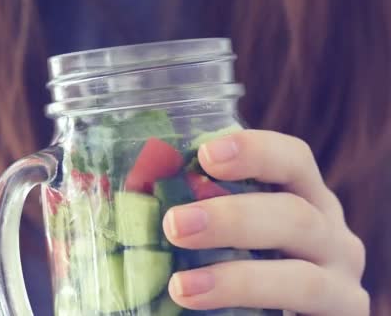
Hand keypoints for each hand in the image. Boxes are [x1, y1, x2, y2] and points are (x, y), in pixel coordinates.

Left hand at [163, 130, 368, 314]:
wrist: (276, 311)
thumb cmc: (244, 264)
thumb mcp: (224, 232)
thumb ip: (190, 211)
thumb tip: (106, 189)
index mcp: (301, 197)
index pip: (291, 159)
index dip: (255, 151)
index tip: (205, 154)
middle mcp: (328, 231)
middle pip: (295, 213)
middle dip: (233, 218)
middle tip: (175, 225)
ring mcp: (339, 278)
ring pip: (301, 275)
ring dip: (237, 278)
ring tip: (181, 286)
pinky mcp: (344, 314)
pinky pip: (305, 308)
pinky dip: (251, 304)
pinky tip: (204, 307)